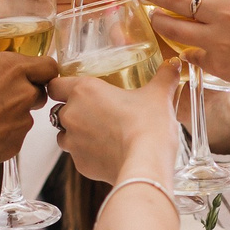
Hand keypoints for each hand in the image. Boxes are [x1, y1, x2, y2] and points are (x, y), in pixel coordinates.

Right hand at [0, 49, 55, 177]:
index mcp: (10, 68)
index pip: (47, 65)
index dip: (42, 69)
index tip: (32, 71)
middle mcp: (23, 93)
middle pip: (39, 90)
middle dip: (25, 91)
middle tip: (0, 92)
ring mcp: (22, 121)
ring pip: (26, 114)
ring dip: (12, 113)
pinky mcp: (16, 144)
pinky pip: (16, 135)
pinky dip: (4, 133)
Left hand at [47, 70, 178, 185]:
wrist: (146, 164)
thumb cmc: (149, 124)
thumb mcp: (159, 94)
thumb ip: (165, 76)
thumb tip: (174, 64)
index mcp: (83, 91)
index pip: (54, 85)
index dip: (62, 86)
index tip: (75, 89)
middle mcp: (71, 115)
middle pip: (59, 110)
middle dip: (75, 111)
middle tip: (98, 111)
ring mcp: (72, 142)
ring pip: (64, 135)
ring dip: (78, 133)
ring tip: (103, 134)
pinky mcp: (79, 164)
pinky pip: (78, 156)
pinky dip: (89, 154)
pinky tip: (109, 152)